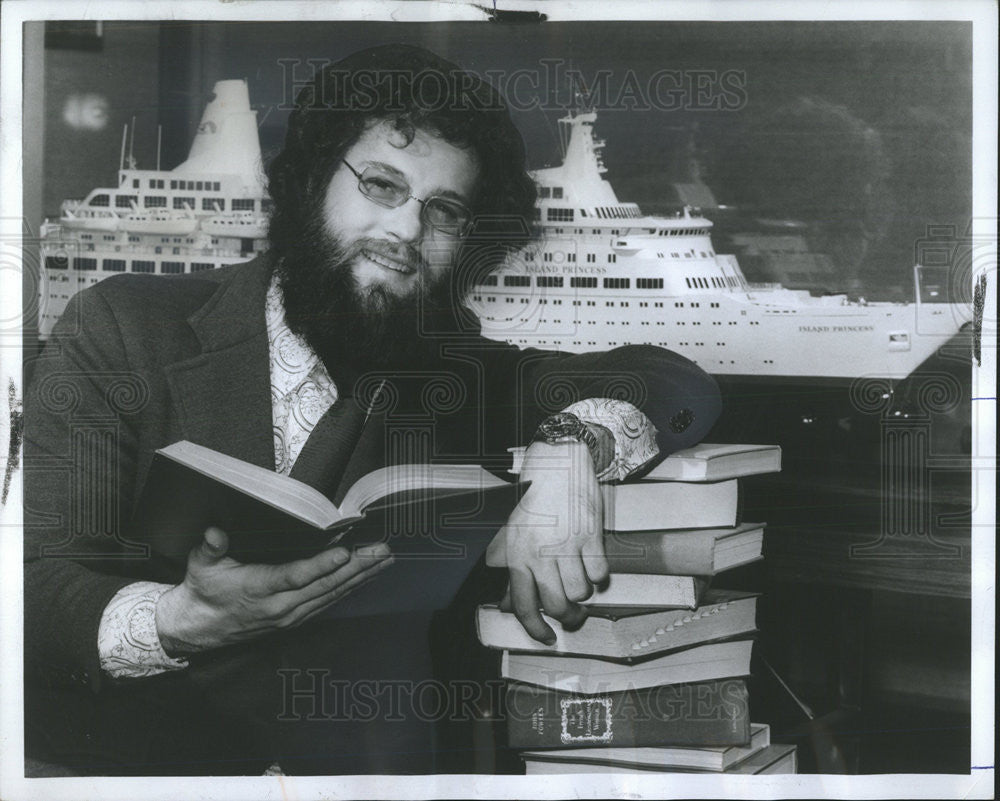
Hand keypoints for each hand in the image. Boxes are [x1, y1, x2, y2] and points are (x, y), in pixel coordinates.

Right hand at [155, 527, 392, 655]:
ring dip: (360, 578)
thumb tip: (214, 533)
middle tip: (382, 551)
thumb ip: (211, 548)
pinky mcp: (295, 619)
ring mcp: (290, 615)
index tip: (344, 552)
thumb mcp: (200, 565)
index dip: (321, 566)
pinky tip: (366, 578)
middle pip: (324, 586)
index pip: (294, 576)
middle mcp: (279, 606)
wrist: (197, 628)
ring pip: (331, 595)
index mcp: (258, 588)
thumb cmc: (203, 590)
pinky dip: (349, 589)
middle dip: (357, 567)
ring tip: (384, 560)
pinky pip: (327, 603)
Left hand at [487, 441, 607, 643]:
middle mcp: (539, 551)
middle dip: (569, 616)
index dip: (535, 629)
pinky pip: (600, 572)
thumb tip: (509, 605)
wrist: (558, 459)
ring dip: (585, 593)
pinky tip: (592, 563)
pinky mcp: (590, 534)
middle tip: (573, 613)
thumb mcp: (514, 532)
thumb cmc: (534, 496)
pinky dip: (600, 574)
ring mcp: (566, 543)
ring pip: (582, 592)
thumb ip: (514, 570)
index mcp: (516, 553)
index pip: (523, 605)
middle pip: (557, 605)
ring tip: (581, 580)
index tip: (547, 638)